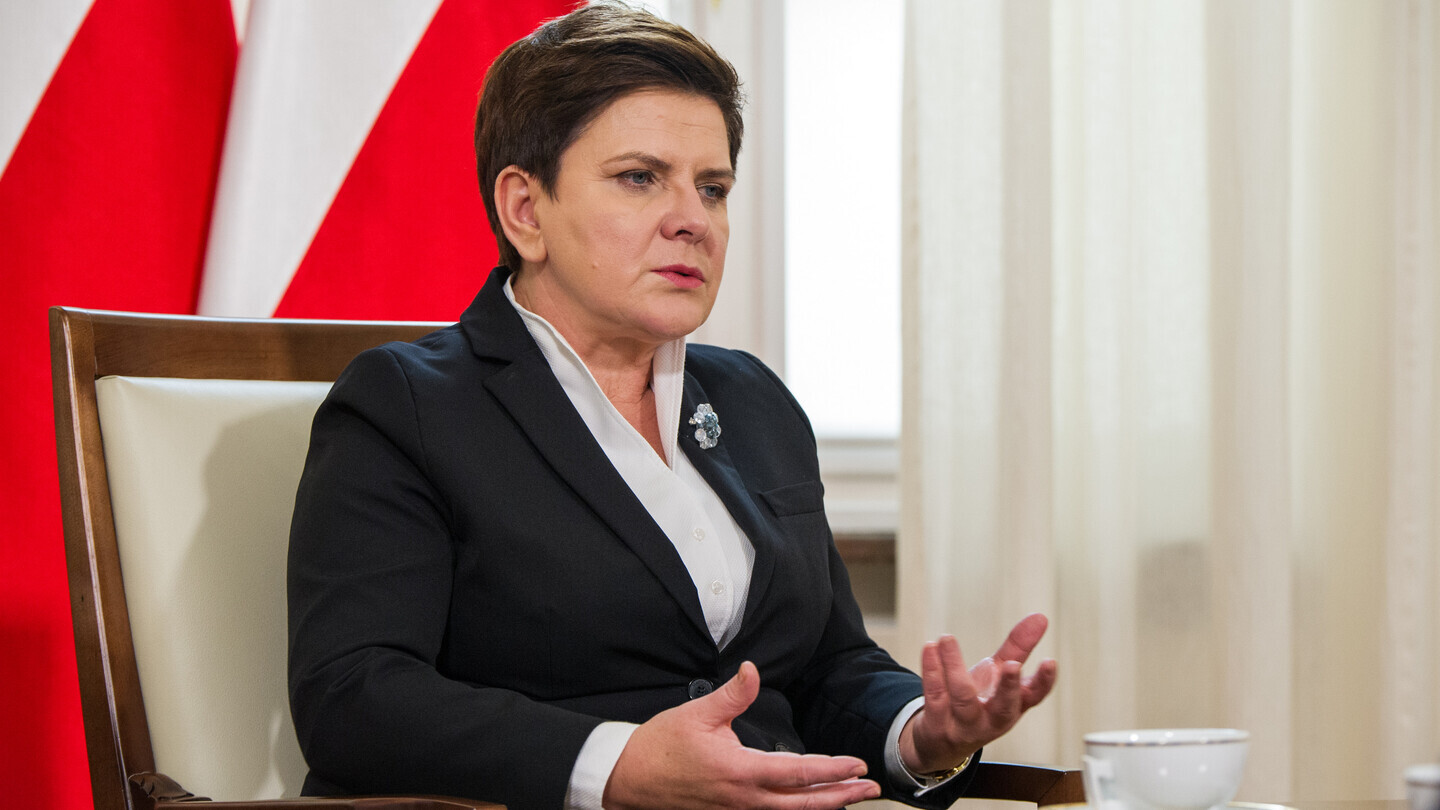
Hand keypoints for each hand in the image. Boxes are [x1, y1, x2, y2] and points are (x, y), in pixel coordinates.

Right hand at [603, 661, 882, 809]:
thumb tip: (752, 669)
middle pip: (803, 803)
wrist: (627, 778)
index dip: (832, 771)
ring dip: (822, 807)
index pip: (798, 774)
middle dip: (840, 797)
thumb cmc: (661, 745)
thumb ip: (733, 694)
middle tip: (870, 788)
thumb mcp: (699, 713)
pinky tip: (808, 805)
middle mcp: (743, 799)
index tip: (857, 765)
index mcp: (740, 772)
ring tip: (849, 799)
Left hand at [899, 613, 1057, 774]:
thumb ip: (1018, 647)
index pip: (1034, 696)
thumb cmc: (979, 703)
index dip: (1044, 681)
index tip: (1050, 661)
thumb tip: (1041, 617)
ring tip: (947, 638)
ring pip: (963, 698)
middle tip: (1011, 664)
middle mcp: (992, 720)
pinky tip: (930, 648)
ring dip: (954, 666)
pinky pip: (935, 697)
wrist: (941, 742)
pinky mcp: (938, 726)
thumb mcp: (999, 676)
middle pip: (1004, 707)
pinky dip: (932, 671)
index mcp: (1013, 706)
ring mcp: (965, 725)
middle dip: (1009, 686)